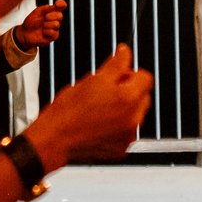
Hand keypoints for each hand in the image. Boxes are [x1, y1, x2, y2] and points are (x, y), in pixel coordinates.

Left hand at [10, 0, 65, 50]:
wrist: (25, 33)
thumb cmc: (31, 22)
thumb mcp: (37, 12)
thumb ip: (46, 8)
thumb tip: (55, 6)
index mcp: (52, 11)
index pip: (61, 6)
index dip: (62, 4)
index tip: (57, 4)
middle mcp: (55, 19)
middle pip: (60, 15)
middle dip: (50, 16)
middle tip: (44, 18)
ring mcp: (55, 28)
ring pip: (56, 24)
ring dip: (46, 24)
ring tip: (42, 26)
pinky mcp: (54, 36)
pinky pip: (53, 32)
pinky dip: (46, 31)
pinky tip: (43, 32)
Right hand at [24, 45, 152, 166]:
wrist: (55, 139)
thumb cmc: (69, 110)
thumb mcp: (93, 79)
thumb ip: (115, 64)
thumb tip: (125, 52)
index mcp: (129, 98)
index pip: (146, 78)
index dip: (131, 73)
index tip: (118, 75)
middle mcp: (133, 119)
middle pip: (143, 97)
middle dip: (129, 91)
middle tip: (105, 90)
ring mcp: (128, 137)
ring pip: (135, 115)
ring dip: (124, 109)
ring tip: (99, 108)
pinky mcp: (120, 150)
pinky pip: (125, 133)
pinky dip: (117, 127)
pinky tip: (98, 124)